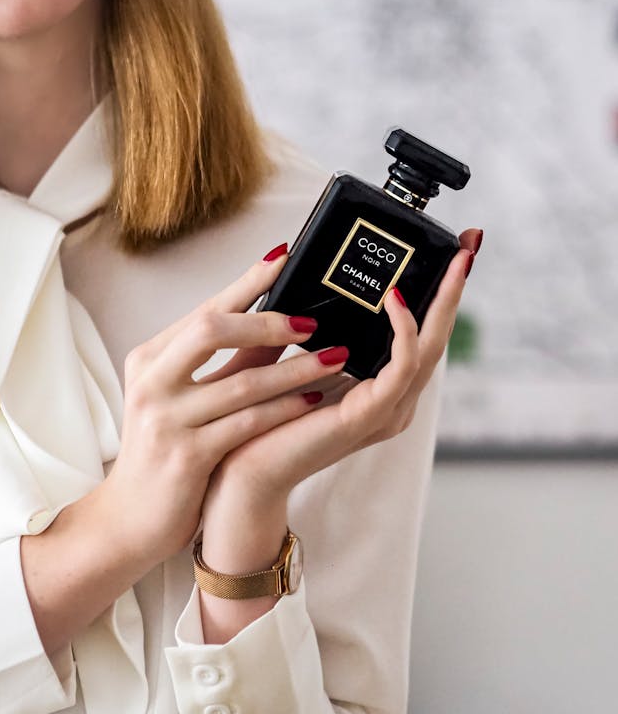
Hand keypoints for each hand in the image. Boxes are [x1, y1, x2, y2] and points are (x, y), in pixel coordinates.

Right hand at [96, 247, 356, 565]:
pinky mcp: (186, 456)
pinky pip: (246, 425)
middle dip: (267, 320)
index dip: (246, 283)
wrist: (131, 516)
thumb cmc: (165, 450)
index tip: (284, 257)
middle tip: (314, 320)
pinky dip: (285, 410)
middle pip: (210, 330)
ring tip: (335, 357)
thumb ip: (226, 360)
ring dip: (295, 368)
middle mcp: (153, 382)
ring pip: (241, 382)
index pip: (204, 310)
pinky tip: (315, 400)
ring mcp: (166, 420)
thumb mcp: (185, 396)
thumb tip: (278, 317)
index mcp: (150, 358)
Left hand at [201, 228, 481, 518]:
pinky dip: (405, 330)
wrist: (243, 469)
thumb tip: (310, 278)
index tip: (453, 251)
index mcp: (380, 388)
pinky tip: (397, 300)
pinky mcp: (371, 415)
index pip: (420, 333)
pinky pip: (402, 366)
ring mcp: (387, 410)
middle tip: (470, 244)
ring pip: (430, 347)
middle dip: (453, 288)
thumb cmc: (263, 418)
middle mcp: (393, 400)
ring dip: (443, 301)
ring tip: (454, 262)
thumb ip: (312, 329)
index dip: (439, 294)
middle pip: (437, 335)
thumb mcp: (294, 359)